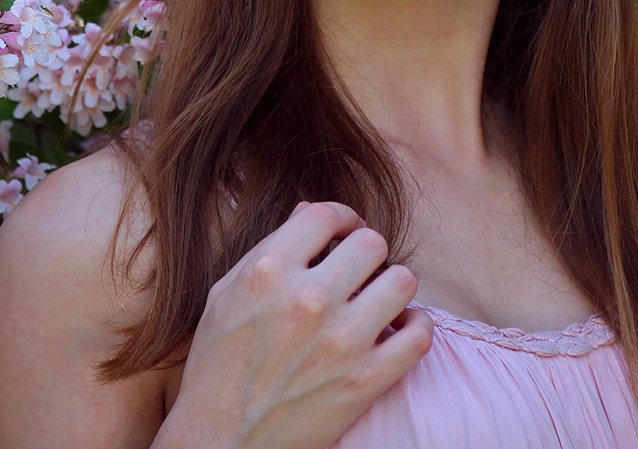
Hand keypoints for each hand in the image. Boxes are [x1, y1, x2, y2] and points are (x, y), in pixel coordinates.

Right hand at [156, 201, 432, 448]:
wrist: (222, 444)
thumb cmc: (217, 368)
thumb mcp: (225, 296)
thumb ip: (267, 250)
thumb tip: (310, 211)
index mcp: (267, 271)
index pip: (326, 214)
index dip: (340, 218)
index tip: (341, 234)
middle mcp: (307, 299)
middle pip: (371, 242)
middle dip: (365, 253)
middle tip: (357, 272)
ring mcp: (341, 341)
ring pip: (403, 279)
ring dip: (392, 287)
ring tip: (377, 300)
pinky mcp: (366, 381)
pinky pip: (420, 334)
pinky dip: (416, 327)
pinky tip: (396, 330)